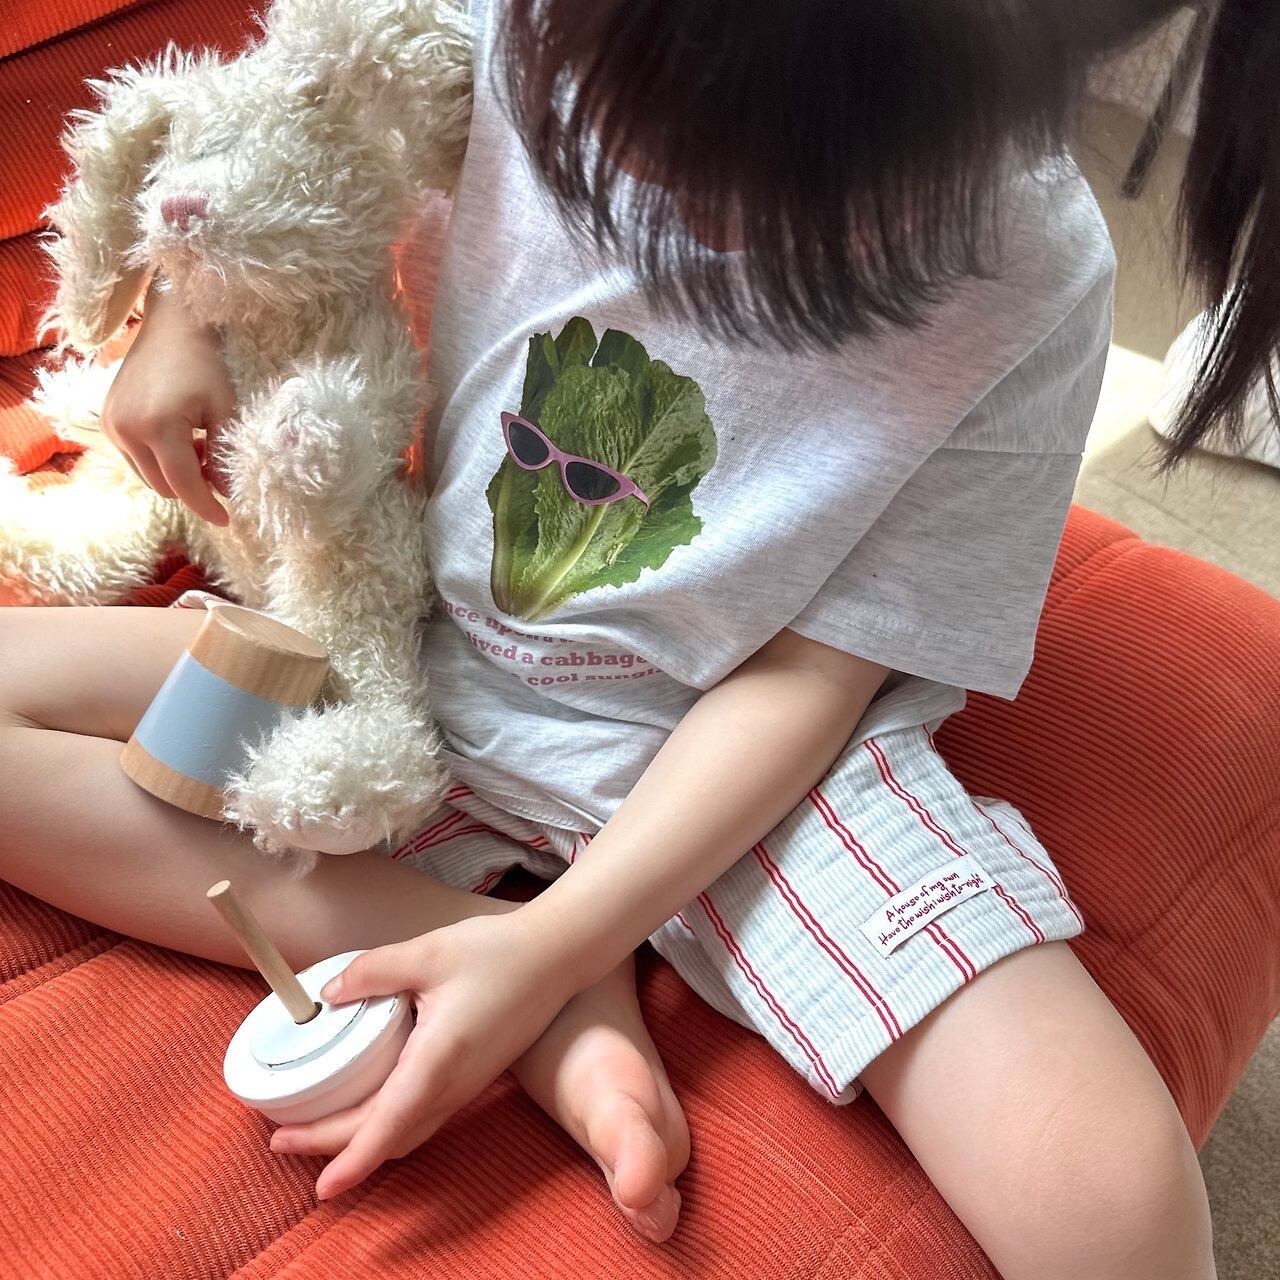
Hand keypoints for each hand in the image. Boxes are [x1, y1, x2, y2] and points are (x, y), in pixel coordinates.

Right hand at [100, 280, 234, 524]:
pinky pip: (135, 459)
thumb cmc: (206, 363)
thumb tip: (228, 493)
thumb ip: (225, 456)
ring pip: (148, 477)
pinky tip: (180, 438)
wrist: (172, 324)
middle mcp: (126, 430)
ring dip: (175, 474)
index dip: (207, 506)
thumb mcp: (225, 410)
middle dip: (193, 487)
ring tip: (200, 447)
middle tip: (217, 467)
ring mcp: (111, 426)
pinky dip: (158, 460)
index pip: (184, 485)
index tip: (228, 519)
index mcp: (157, 428)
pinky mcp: (107, 421)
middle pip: (164, 487)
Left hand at [269, 912, 575, 1198]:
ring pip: (407, 1131)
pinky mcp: (472, 1075)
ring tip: (315, 1127)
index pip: (387, 1124)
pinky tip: (367, 1099)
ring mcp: (466, 1084)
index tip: (321, 1185)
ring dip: (360, 1138)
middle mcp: (454, 1083)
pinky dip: (386, 1123)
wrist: (558, 955)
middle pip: (388, 1136)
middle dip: (333, 1147)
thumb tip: (329, 994)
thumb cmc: (499, 951)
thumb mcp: (428, 950)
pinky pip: (423, 1114)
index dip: (351, 1159)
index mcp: (439, 1058)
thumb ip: (373, 971)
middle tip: (281, 1139)